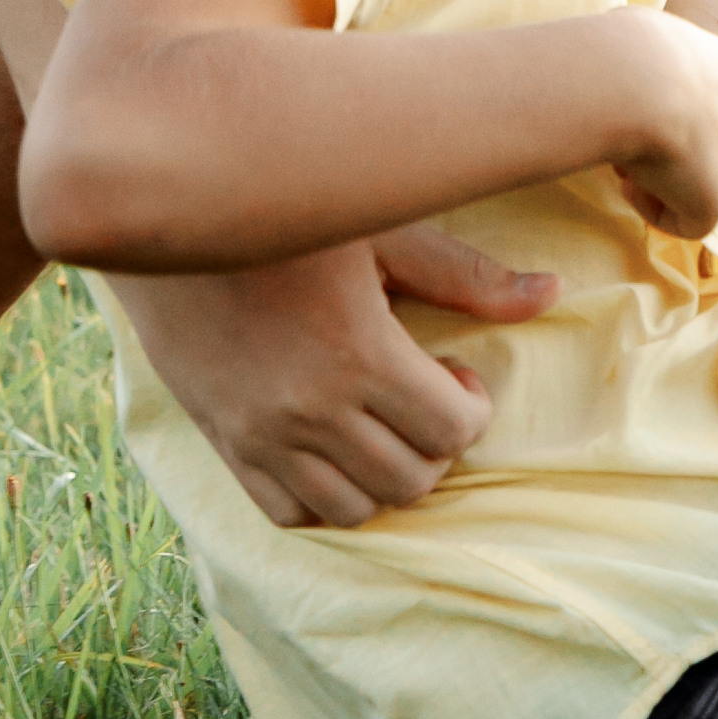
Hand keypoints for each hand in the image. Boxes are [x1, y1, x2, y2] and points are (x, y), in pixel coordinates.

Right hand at [105, 227, 557, 528]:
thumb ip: (463, 272)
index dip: (471, 407)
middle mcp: (309, 410)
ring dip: (388, 474)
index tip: (457, 371)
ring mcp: (262, 436)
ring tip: (385, 417)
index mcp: (357, 352)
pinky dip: (327, 497)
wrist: (167, 212)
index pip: (450, 429)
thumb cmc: (288, 206)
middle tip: (427, 392)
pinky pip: (289, 512)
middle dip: (438, 443)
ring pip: (355, 507)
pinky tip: (335, 444)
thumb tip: (550, 294)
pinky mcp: (226, 444)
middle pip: (411, 478)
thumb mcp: (380, 226)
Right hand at [611, 13, 717, 238]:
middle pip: (703, 138)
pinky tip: (628, 185)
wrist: (635, 80)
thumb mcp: (630, 35)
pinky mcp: (717, 199)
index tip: (626, 107)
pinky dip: (653, 208)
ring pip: (695, 179)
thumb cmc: (619, 50)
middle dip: (664, 144)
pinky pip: (687, 219)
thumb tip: (612, 58)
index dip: (660, 106)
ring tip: (621, 162)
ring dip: (657, 176)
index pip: (699, 95)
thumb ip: (636, 55)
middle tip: (624, 138)